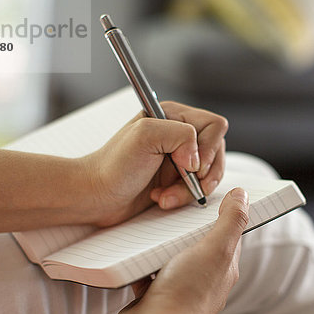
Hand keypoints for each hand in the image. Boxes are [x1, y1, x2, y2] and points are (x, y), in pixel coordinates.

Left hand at [82, 101, 226, 226]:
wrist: (96, 195)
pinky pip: (198, 189)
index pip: (215, 127)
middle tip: (181, 183)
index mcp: (173, 116)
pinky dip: (183, 198)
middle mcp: (179, 134)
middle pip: (217, 153)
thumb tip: (198, 158)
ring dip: (189, 190)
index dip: (209, 149)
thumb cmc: (114, 166)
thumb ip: (181, 134)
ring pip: (209, 175)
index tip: (191, 166)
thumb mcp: (145, 136)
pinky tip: (162, 197)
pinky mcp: (178, 179)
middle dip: (200, 175)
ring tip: (165, 194)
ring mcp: (180, 158)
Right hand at [113, 188, 248, 313]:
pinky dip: (142, 260)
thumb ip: (231, 221)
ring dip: (163, 243)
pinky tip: (134, 248)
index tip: (210, 196)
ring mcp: (179, 289)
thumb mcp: (216, 249)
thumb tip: (243, 195)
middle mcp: (205, 280)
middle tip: (175, 205)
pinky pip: (149, 271)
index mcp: (224, 269)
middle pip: (199, 244)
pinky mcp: (154, 296)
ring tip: (153, 222)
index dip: (222, 214)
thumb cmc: (186, 292)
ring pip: (172, 257)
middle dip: (188, 227)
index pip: (229, 235)